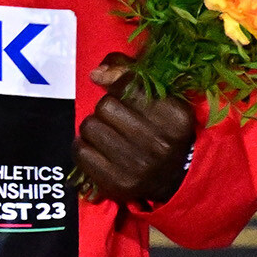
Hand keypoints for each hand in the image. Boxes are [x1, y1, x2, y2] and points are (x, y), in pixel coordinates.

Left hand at [77, 52, 195, 205]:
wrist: (175, 179)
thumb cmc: (162, 131)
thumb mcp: (160, 100)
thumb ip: (130, 76)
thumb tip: (96, 73)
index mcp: (175, 117)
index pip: (128, 85)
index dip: (119, 87)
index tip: (123, 96)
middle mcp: (159, 142)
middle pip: (104, 106)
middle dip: (106, 110)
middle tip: (117, 120)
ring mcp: (138, 166)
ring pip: (89, 126)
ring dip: (94, 128)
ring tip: (108, 135)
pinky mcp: (118, 183)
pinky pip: (81, 151)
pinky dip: (84, 147)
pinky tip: (97, 150)